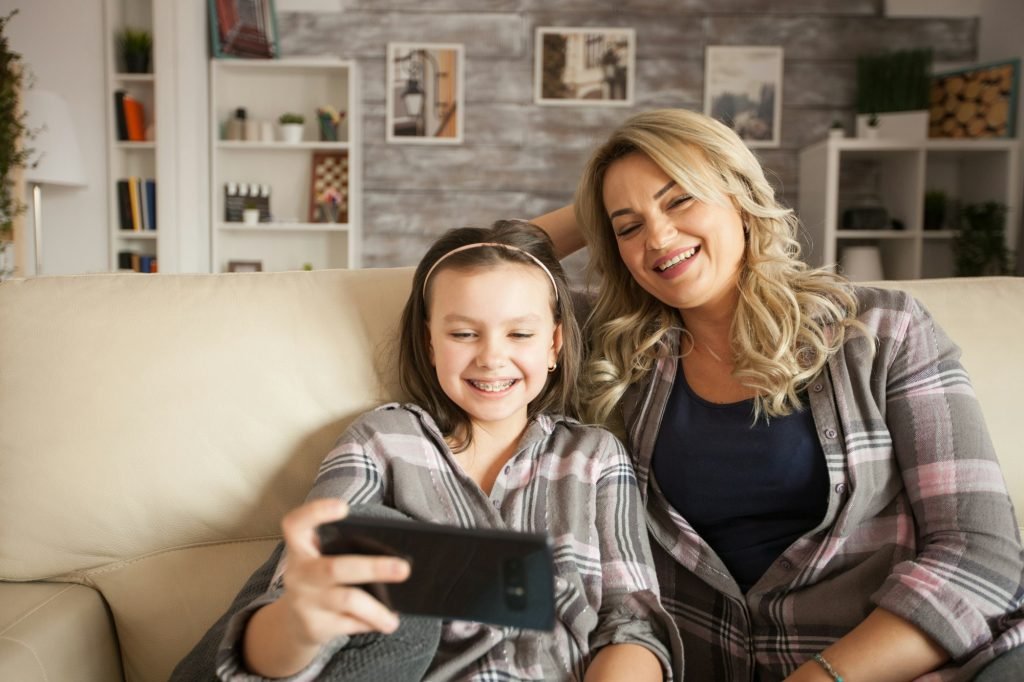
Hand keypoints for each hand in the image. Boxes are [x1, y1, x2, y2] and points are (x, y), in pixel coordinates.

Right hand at [243, 499, 411, 676]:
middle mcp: (299, 574)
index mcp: (301, 548)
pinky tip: (384, 622)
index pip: (296, 525)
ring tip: (394, 618)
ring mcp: (304, 601)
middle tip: (404, 569)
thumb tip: (395, 555)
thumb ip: (345, 552)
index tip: (343, 507)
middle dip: (373, 568)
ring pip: (348, 601)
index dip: (316, 512)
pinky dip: (370, 623)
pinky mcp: (314, 626)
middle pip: (334, 568)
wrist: (293, 624)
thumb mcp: (321, 561)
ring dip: (377, 610)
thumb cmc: (319, 581)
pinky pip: (349, 624)